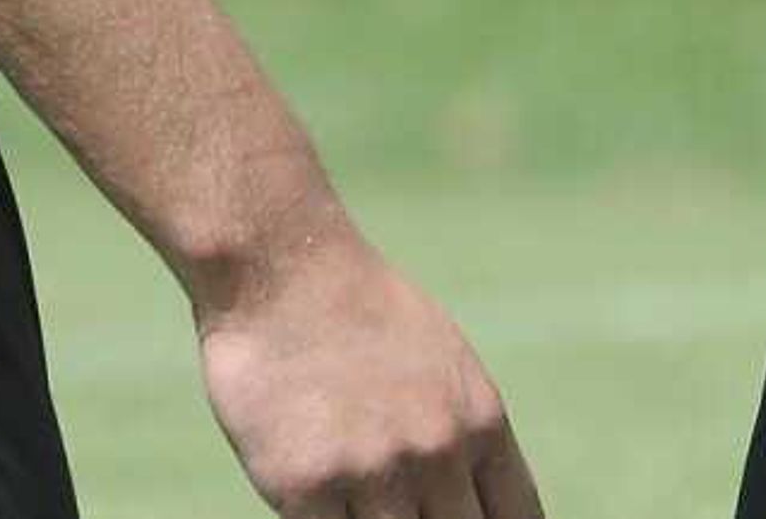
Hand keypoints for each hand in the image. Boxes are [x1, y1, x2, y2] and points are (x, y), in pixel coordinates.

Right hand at [198, 223, 542, 518]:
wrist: (285, 270)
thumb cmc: (363, 315)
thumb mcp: (445, 365)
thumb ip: (465, 436)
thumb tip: (478, 499)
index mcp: (480, 424)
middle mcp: (436, 454)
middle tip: (410, 512)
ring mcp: (372, 475)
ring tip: (365, 498)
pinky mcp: (305, 489)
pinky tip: (318, 499)